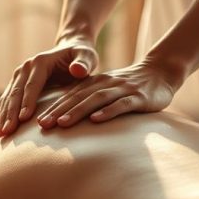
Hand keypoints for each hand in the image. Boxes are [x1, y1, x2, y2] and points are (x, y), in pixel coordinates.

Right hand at [0, 39, 98, 136]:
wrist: (70, 50)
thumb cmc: (81, 56)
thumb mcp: (86, 56)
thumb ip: (84, 63)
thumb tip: (77, 70)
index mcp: (40, 62)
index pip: (32, 84)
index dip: (27, 101)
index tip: (24, 118)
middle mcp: (26, 67)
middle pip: (16, 92)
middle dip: (10, 112)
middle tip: (7, 131)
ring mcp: (19, 75)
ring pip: (8, 97)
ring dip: (2, 115)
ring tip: (0, 134)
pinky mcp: (17, 83)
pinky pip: (7, 100)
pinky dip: (2, 114)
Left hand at [37, 60, 179, 128]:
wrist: (161, 73)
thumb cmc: (129, 88)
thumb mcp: (107, 91)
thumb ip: (89, 100)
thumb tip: (65, 119)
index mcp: (95, 83)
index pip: (70, 95)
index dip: (54, 107)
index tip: (37, 122)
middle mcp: (106, 84)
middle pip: (78, 97)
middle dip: (59, 111)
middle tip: (43, 125)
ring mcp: (122, 90)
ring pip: (96, 100)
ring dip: (78, 111)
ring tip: (62, 123)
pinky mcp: (139, 98)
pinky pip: (122, 105)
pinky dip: (108, 112)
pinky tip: (96, 120)